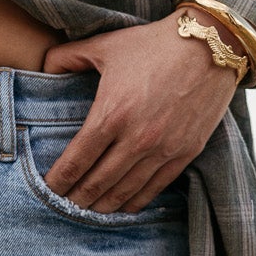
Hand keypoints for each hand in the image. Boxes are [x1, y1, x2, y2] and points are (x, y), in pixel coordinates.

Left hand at [38, 11, 246, 212]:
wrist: (211, 45)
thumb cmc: (154, 44)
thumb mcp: (105, 45)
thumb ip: (68, 57)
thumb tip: (43, 66)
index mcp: (111, 113)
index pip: (76, 160)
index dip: (59, 180)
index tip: (48, 189)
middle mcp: (136, 138)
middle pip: (97, 182)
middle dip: (76, 198)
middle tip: (63, 205)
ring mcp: (163, 149)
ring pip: (125, 191)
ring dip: (103, 205)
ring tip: (88, 211)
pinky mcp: (185, 152)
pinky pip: (155, 187)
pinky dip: (136, 201)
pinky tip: (123, 206)